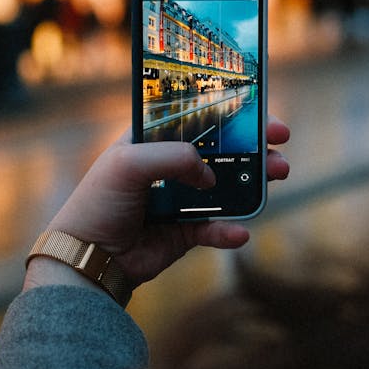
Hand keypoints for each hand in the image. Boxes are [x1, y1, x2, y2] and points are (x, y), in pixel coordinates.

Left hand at [24, 117, 289, 293]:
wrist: (87, 257)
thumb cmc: (99, 201)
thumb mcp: (129, 163)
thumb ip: (174, 157)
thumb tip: (210, 175)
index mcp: (153, 140)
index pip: (199, 117)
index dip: (231, 112)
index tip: (261, 111)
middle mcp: (170, 167)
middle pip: (222, 150)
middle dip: (255, 145)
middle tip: (280, 143)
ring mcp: (180, 200)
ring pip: (227, 187)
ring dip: (254, 181)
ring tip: (278, 175)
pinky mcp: (184, 232)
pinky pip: (216, 228)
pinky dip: (230, 230)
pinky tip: (240, 232)